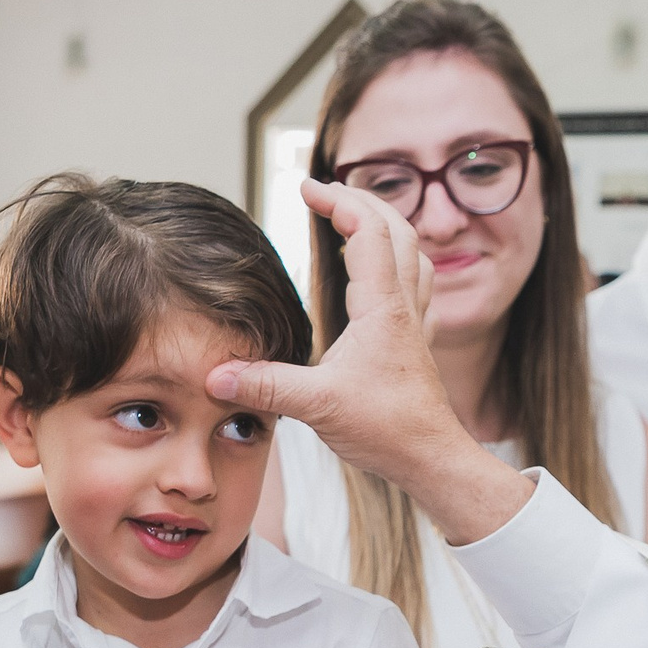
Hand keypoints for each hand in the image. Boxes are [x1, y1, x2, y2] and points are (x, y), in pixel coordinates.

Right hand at [206, 182, 530, 546]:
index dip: (338, 201)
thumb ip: (265, 386)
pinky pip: (416, 285)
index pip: (368, 230)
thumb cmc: (388, 430)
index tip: (307, 187)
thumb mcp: (317, 406)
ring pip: (414, 254)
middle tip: (326, 192)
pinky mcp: (417, 344)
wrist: (431, 459)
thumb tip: (215, 376)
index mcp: (383, 307)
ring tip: (355, 219)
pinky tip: (381, 276)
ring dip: (387, 226)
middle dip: (363, 201)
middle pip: (399, 228)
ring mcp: (416, 324)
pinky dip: (399, 263)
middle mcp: (404, 306)